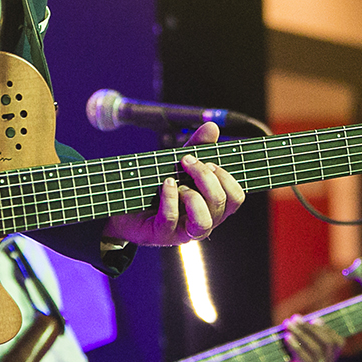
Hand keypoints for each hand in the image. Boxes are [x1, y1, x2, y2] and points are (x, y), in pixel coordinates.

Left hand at [102, 122, 244, 245]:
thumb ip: (197, 147)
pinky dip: (170, 197)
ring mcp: (184, 232)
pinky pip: (172, 218)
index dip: (226, 178)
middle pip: (221, 203)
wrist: (125, 207)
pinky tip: (166, 183)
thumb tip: (212, 126)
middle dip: (206, 177)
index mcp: (213, 207)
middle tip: (187, 161)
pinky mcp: (163, 235)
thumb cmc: (158, 186)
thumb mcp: (179, 164)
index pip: (236, 198)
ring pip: (204, 221)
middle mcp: (204, 222)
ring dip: (193, 196)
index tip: (208, 161)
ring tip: (178, 182)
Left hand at [243, 316, 343, 361]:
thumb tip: (295, 322)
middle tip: (295, 319)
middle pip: (329, 344)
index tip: (312, 318)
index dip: (327, 329)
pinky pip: (306, 361)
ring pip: (318, 350)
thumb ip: (296, 344)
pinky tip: (286, 338)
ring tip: (287, 324)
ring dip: (302, 333)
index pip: (337, 344)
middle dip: (313, 328)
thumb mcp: (289, 358)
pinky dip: (297, 347)